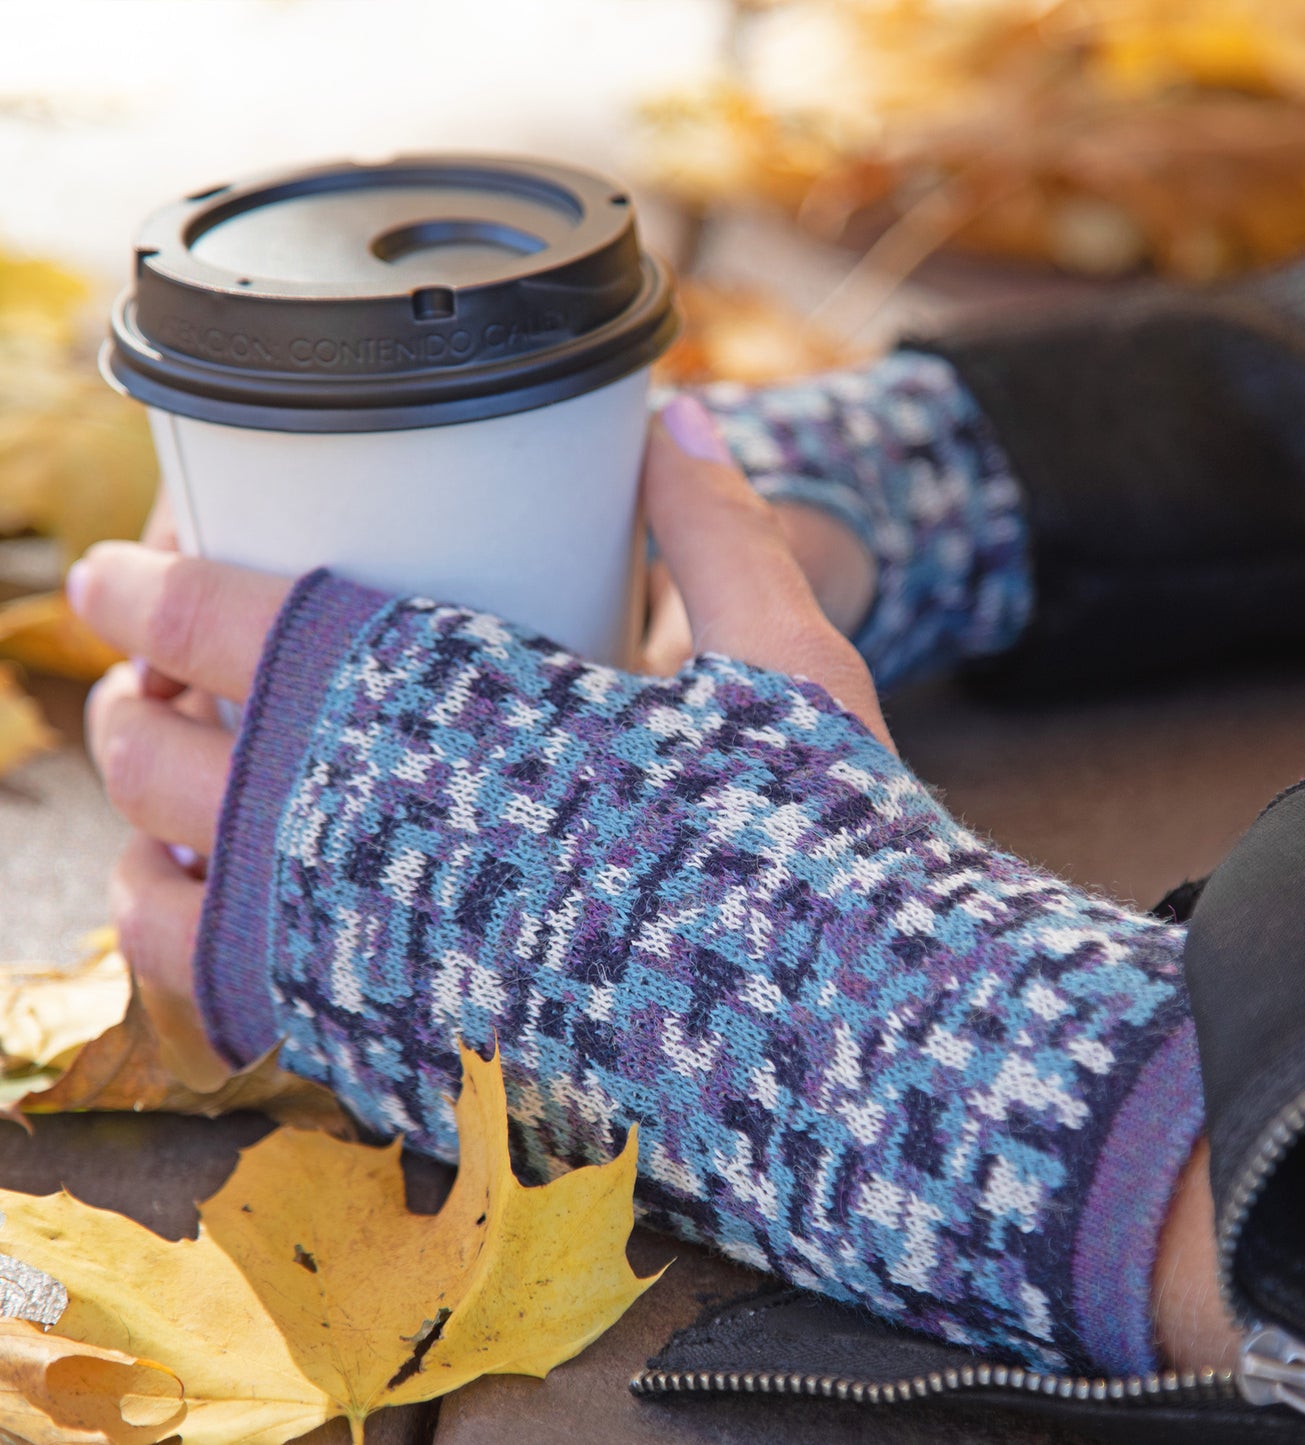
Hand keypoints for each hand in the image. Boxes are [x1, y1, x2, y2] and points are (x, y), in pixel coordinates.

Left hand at [69, 406, 892, 1021]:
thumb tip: (676, 417)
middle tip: (152, 669)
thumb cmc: (825, 845)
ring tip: (171, 789)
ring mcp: (372, 966)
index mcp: (457, 723)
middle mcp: (381, 844)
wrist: (855, 1046)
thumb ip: (714, 529)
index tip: (119, 566)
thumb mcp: (787, 663)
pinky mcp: (395, 1058)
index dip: (147, 585)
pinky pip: (220, 1003)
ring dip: (137, 822)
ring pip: (160, 889)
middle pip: (165, 756)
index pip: (237, 629)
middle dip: (129, 696)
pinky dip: (182, 945)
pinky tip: (215, 912)